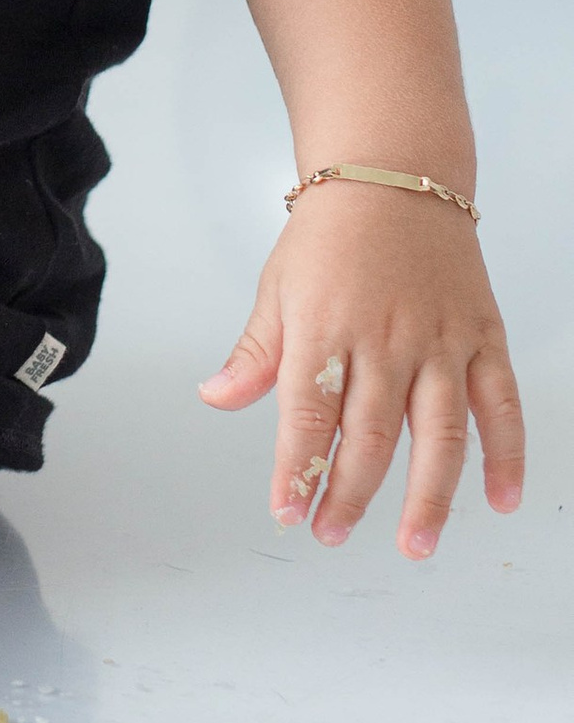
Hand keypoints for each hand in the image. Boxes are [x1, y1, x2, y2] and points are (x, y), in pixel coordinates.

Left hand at [197, 182, 524, 556]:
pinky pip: (501, 404)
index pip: (309, 414)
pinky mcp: (482, 337)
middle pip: (371, 435)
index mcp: (325, 326)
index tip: (287, 512)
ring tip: (414, 544)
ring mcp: (440, 340)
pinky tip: (499, 499)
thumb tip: (216, 397)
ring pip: (439, 434)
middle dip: (349, 494)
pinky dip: (506, 455)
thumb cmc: (330, 235)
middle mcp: (385, 338)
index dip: (297, 470)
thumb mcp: (277, 287)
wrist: (394, 178)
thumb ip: (255, 353)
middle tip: (331, 534)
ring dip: (428, 497)